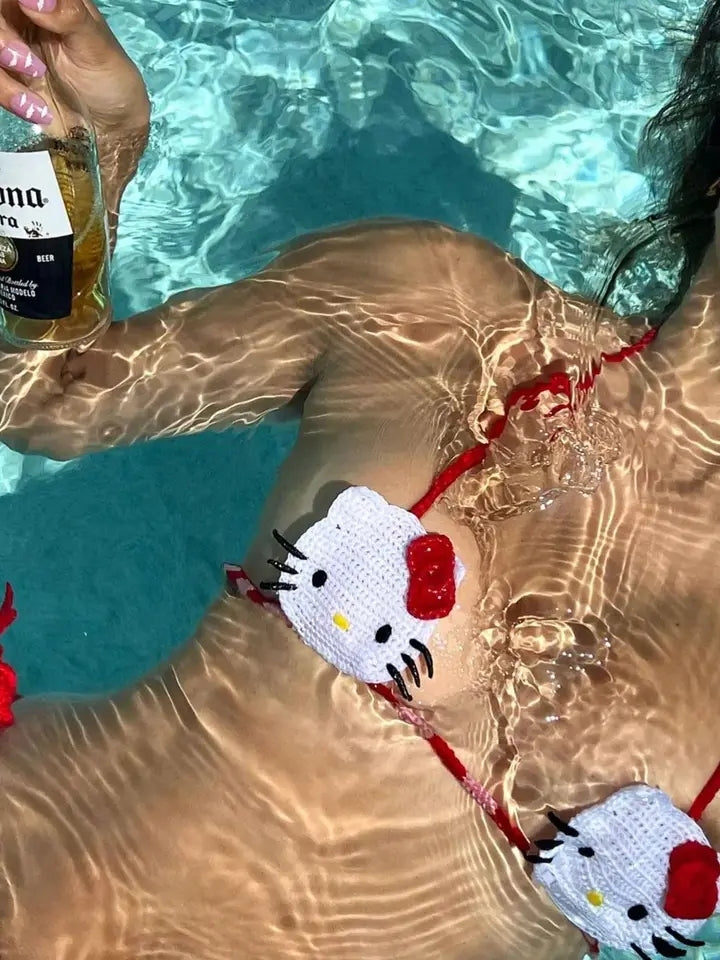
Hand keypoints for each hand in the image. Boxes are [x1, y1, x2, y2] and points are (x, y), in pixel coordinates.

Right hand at [0, 0, 148, 132]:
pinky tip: (39, 111)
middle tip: (30, 64)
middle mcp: (23, 20)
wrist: (111, 128)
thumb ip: (69, 15)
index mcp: (46, 1)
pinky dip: (9, 96)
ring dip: (4, 78)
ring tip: (38, 97)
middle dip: (1, 38)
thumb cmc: (112, 80)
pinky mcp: (9, 79)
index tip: (26, 9)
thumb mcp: (98, 46)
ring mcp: (11, 50)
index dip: (9, 3)